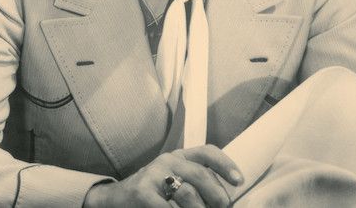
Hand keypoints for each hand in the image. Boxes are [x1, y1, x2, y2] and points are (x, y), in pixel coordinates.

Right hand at [83, 144, 242, 206]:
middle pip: (200, 173)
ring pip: (188, 193)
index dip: (225, 164)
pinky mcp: (142, 191)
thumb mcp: (174, 182)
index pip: (207, 152)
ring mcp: (154, 174)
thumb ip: (196, 184)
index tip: (239, 180)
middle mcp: (168, 161)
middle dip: (217, 194)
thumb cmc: (153, 194)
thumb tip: (225, 200)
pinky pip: (167, 207)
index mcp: (180, 157)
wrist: (116, 199)